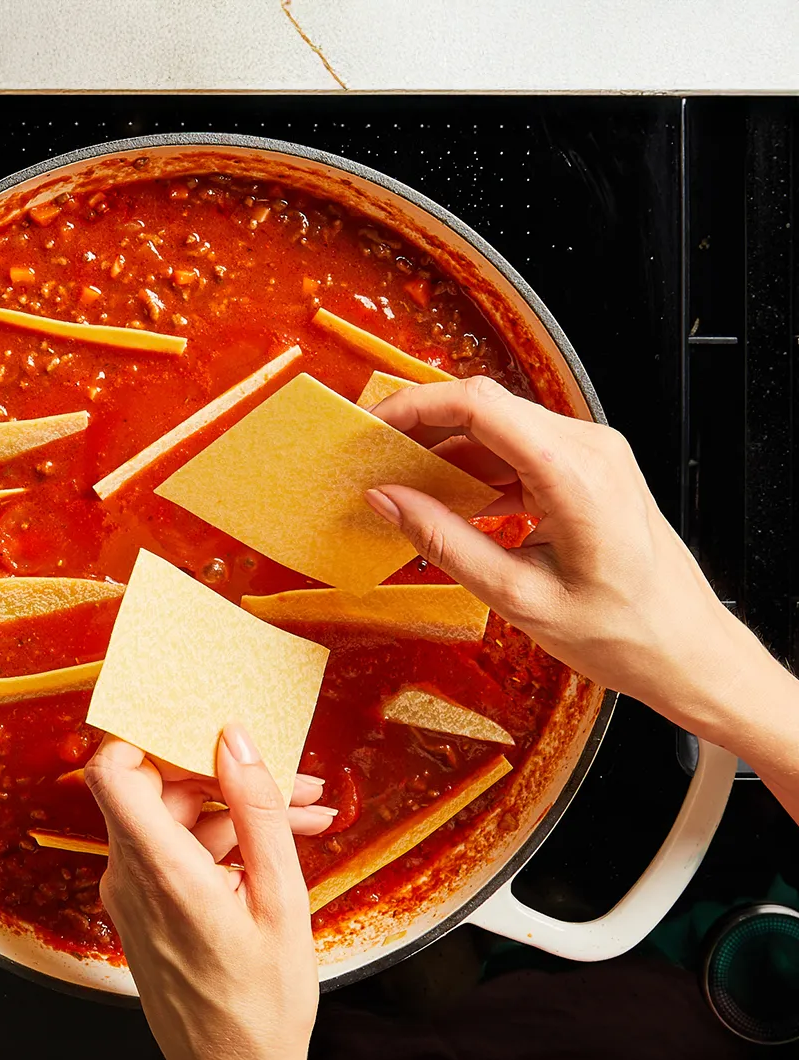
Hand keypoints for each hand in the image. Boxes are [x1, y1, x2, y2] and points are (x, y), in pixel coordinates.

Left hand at [85, 726, 322, 1059]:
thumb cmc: (260, 1010)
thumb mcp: (281, 898)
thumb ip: (256, 809)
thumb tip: (233, 740)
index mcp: (159, 870)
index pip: (111, 768)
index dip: (148, 733)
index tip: (196, 719)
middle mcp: (130, 878)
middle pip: (159, 788)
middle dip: (226, 774)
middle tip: (293, 781)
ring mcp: (132, 897)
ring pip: (175, 821)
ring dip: (236, 811)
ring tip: (304, 818)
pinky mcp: (144, 913)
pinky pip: (174, 854)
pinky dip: (221, 844)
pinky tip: (275, 850)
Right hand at [364, 376, 798, 816]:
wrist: (688, 651)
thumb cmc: (623, 633)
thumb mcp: (518, 596)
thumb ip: (445, 542)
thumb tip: (389, 501)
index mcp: (575, 473)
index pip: (480, 405)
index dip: (416, 406)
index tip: (374, 426)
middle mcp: (590, 448)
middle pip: (487, 409)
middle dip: (423, 429)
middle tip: (375, 459)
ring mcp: (594, 456)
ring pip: (500, 430)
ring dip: (448, 452)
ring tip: (403, 486)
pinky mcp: (590, 472)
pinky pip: (521, 453)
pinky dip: (478, 471)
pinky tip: (448, 501)